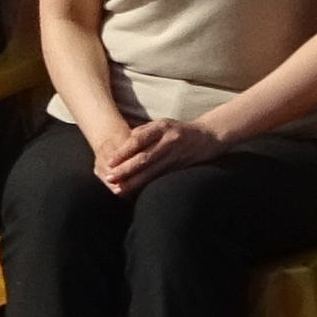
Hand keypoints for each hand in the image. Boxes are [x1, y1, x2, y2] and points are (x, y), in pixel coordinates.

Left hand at [93, 114, 214, 194]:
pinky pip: (161, 178)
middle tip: (110, 178)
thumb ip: (142, 132)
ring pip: (152, 171)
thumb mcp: (161, 124)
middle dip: (126, 170)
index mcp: (162, 128)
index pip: (139, 140)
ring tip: (119, 189)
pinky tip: (136, 193)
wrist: (207, 138)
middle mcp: (169, 142)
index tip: (109, 162)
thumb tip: (123, 143)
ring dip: (134, 182)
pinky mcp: (180, 168)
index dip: (124, 152)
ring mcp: (176, 156)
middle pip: (144, 158)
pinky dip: (147, 186)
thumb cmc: (177, 131)